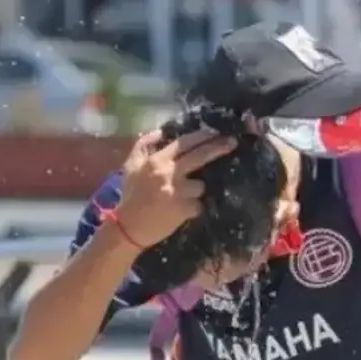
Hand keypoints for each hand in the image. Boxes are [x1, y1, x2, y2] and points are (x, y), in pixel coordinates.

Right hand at [114, 129, 236, 248]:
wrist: (128, 228)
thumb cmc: (131, 195)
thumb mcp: (131, 165)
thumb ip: (144, 144)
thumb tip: (161, 131)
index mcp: (157, 161)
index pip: (184, 143)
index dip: (202, 136)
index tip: (215, 132)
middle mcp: (170, 174)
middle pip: (200, 156)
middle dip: (218, 147)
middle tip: (232, 142)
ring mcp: (179, 192)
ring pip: (200, 185)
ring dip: (195, 189)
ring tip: (182, 197)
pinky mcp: (185, 210)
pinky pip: (198, 204)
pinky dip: (193, 207)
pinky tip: (181, 211)